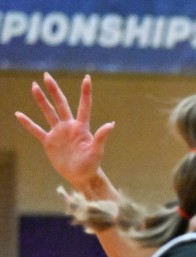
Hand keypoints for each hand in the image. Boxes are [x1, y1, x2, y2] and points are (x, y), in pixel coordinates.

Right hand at [15, 73, 113, 190]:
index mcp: (81, 127)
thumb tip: (111, 124)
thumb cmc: (92, 164)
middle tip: (46, 75)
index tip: (87, 77)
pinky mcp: (49, 142)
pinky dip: (27, 123)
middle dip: (54, 90)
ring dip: (41, 100)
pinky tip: (18, 114)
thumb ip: (101, 137)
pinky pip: (36, 130)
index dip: (85, 92)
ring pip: (48, 113)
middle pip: (61, 104)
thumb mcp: (97, 151)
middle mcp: (69, 126)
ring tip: (34, 86)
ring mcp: (58, 133)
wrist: (82, 176)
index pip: (84, 106)